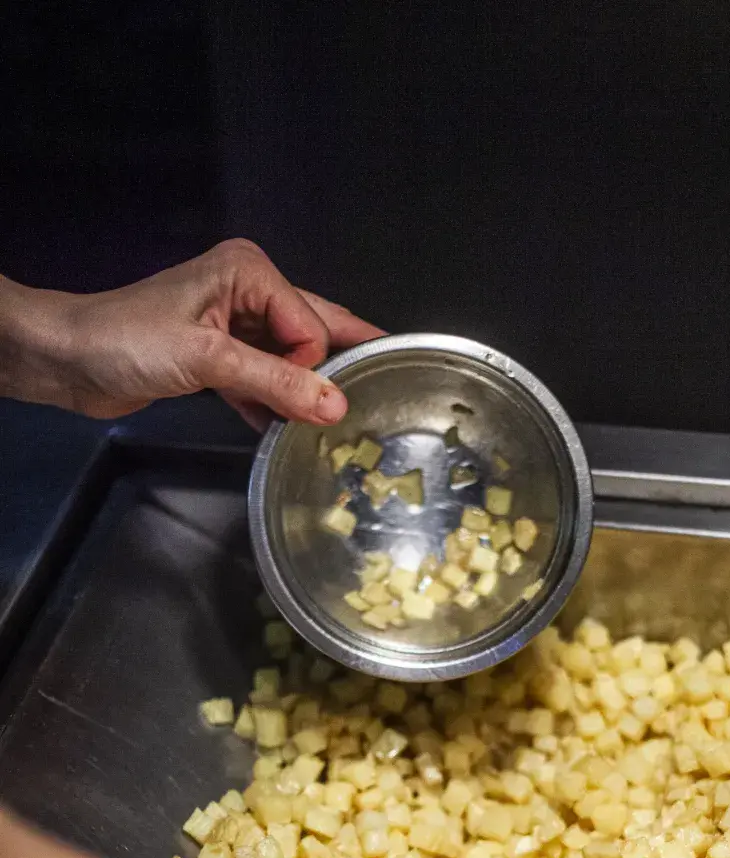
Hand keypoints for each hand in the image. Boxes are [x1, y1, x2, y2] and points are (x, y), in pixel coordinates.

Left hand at [0, 239, 382, 429]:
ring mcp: (234, 325)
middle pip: (311, 332)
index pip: (312, 323)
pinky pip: (263, 380)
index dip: (314, 365)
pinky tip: (283, 429)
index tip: (306, 401)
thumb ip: (276, 382)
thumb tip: (334, 405)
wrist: (69, 359)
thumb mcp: (209, 360)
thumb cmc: (127, 340)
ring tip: (326, 426)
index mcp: (250, 272)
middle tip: (375, 402)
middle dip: (332, 368)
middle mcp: (248, 291)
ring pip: (290, 360)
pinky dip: (272, 404)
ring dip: (300, 392)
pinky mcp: (218, 357)